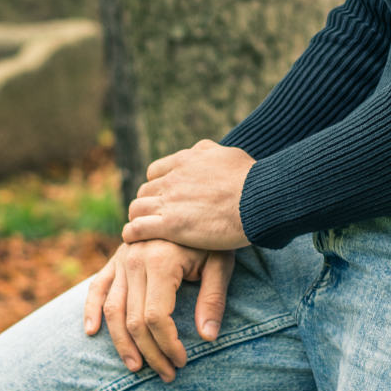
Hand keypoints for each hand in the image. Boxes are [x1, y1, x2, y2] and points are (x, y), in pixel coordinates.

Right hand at [84, 238, 234, 381]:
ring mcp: (122, 257)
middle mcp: (136, 258)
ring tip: (135, 367)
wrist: (196, 204)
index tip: (181, 361)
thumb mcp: (222, 262)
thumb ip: (213, 299)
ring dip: (121, 343)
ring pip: (112, 309)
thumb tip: (207, 338)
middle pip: (133, 319)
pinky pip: (97, 287)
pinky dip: (91, 309)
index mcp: (161, 260)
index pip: (155, 317)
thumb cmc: (214, 237)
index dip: (167, 345)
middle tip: (166, 374)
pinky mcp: (116, 258)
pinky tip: (91, 332)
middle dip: (149, 352)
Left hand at [122, 139, 255, 251]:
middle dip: (147, 204)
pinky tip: (132, 240)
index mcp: (186, 161)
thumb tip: (200, 150)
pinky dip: (131, 234)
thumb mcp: (228, 154)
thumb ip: (209, 152)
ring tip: (140, 231)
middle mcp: (174, 178)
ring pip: (136, 208)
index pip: (155, 171)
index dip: (157, 186)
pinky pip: (137, 228)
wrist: (259, 198)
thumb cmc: (252, 179)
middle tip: (154, 218)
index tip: (164, 198)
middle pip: (145, 191)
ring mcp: (170, 201)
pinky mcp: (171, 225)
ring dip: (137, 218)